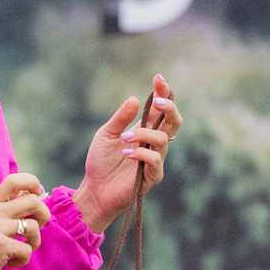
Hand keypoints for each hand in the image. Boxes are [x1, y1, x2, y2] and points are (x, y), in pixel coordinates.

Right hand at [0, 173, 51, 269]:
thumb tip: (38, 197)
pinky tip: (10, 263)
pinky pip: (27, 249)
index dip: (32, 184)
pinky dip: (23, 260)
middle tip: (33, 230)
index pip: (14, 180)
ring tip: (20, 251)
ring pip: (34, 227)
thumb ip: (10, 211)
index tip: (36, 198)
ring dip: (34, 243)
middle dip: (44, 216)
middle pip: (35, 201)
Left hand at [74, 74, 179, 233]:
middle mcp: (153, 143)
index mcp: (144, 130)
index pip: (160, 110)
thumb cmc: (100, 163)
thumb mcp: (106, 134)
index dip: (163, 93)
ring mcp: (155, 160)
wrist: (94, 190)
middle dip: (169, 107)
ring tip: (124, 138)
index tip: (158, 79)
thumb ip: (120, 118)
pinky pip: (155, 160)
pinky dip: (141, 153)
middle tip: (156, 101)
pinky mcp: (152, 176)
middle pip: (174, 121)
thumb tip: (135, 99)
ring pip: (164, 139)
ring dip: (144, 134)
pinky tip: (126, 153)